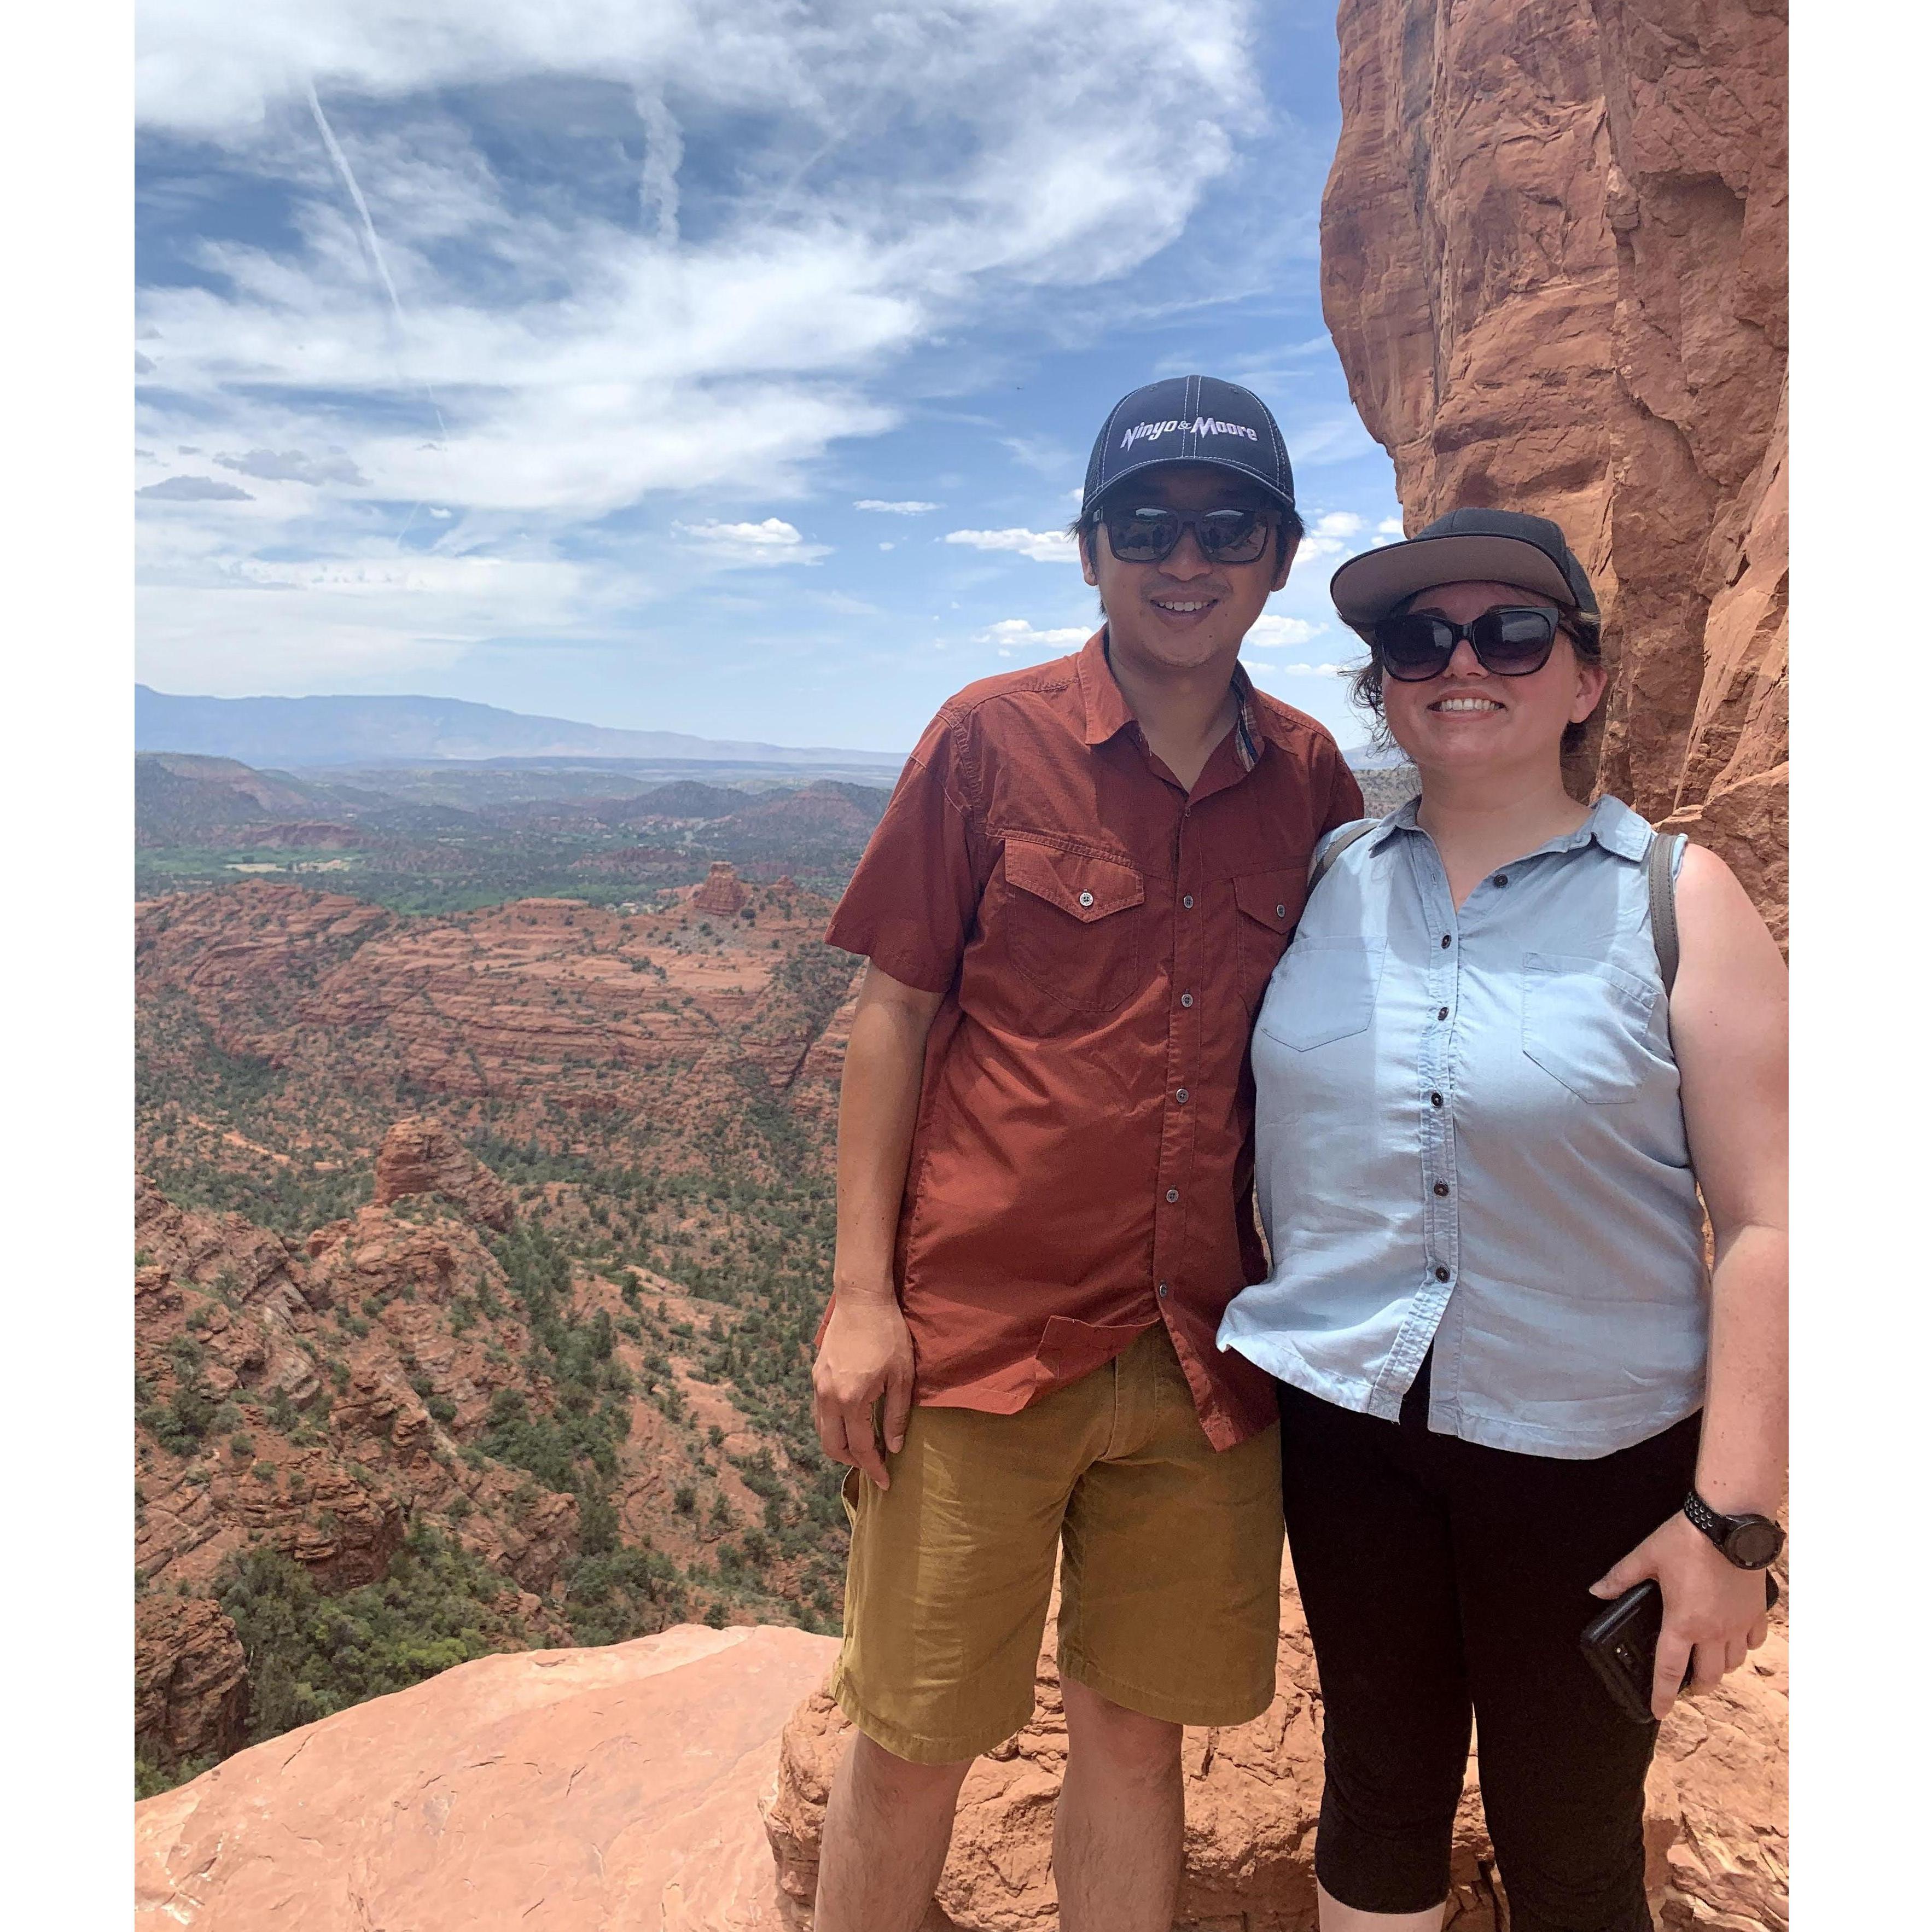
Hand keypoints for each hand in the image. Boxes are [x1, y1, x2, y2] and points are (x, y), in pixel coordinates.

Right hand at [811, 1291, 914, 1490]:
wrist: (861, 1299)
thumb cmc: (888, 1335)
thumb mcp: (902, 1376)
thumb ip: (896, 1415)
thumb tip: (893, 1447)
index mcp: (851, 1399)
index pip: (860, 1447)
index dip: (873, 1468)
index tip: (886, 1482)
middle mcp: (828, 1397)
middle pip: (832, 1446)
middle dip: (853, 1462)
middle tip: (875, 1465)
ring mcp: (818, 1385)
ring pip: (822, 1430)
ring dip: (840, 1445)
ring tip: (863, 1447)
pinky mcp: (816, 1375)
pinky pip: (820, 1412)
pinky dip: (833, 1426)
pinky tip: (852, 1422)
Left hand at [1591, 1511, 1774, 1721]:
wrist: (1729, 1524)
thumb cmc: (1687, 1540)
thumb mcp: (1645, 1556)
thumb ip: (1620, 1578)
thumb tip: (1598, 1591)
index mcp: (1683, 1623)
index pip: (1669, 1671)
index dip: (1662, 1696)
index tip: (1659, 1712)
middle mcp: (1713, 1631)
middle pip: (1707, 1677)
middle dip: (1695, 1687)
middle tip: (1685, 1687)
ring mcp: (1738, 1624)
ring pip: (1732, 1664)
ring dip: (1719, 1669)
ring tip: (1706, 1664)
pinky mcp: (1755, 1612)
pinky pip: (1753, 1642)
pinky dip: (1743, 1647)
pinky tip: (1733, 1640)